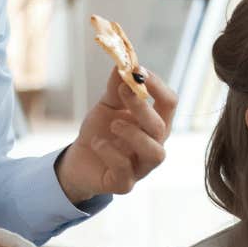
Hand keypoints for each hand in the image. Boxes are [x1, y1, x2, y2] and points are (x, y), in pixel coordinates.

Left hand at [56, 67, 177, 201]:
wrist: (79, 161)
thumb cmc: (100, 131)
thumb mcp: (107, 105)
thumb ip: (117, 87)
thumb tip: (123, 62)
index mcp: (154, 123)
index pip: (169, 103)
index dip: (158, 86)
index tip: (138, 70)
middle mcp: (154, 145)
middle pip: (162, 127)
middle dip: (143, 108)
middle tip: (123, 92)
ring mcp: (141, 167)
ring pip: (155, 152)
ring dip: (134, 134)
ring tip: (113, 124)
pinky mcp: (125, 184)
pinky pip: (126, 170)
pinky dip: (111, 153)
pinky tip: (97, 143)